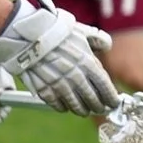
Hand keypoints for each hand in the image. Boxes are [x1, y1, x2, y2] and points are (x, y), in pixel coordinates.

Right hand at [0, 0, 117, 114]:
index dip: (111, 97)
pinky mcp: (44, 90)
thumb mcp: (82, 32)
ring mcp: (60, 85)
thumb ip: (98, 39)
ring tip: (84, 110)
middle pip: (92, 100)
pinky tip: (65, 106)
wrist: (28, 34)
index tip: (114, 102)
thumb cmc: (56, 31)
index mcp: (88, 64)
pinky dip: (62, 107)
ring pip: (76, 106)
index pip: (105, 87)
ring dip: (82, 110)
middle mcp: (76, 78)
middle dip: (98, 106)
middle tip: (100, 109)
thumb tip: (107, 46)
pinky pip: (57, 105)